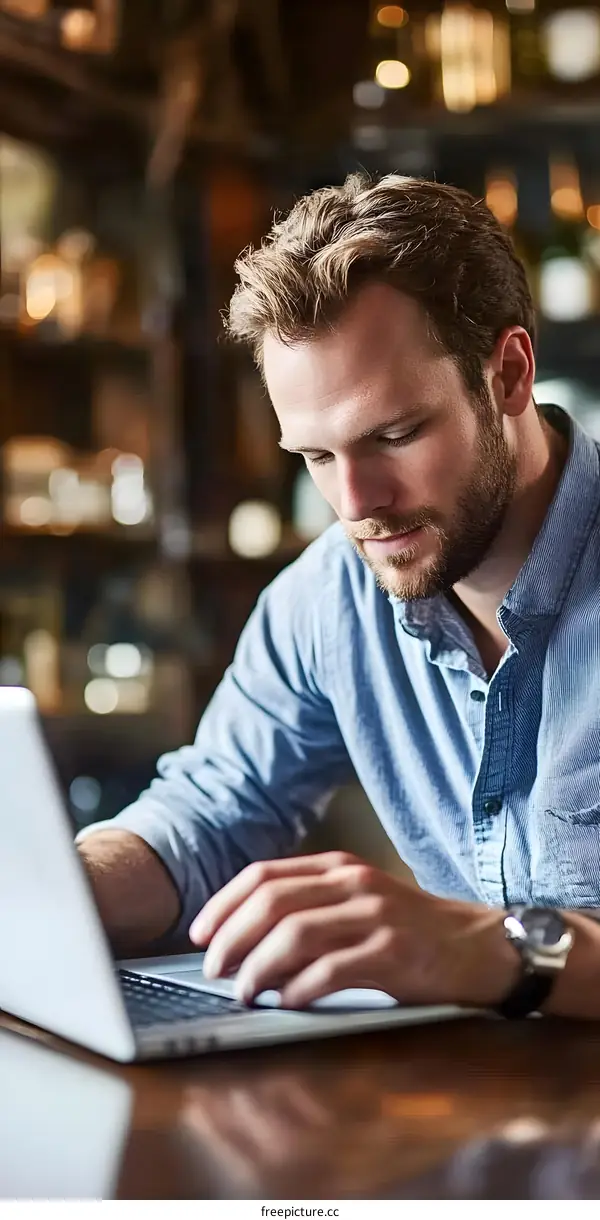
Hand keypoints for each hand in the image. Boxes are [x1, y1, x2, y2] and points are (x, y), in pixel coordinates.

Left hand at [188, 851, 517, 1008]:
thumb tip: (244, 944)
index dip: (223, 904)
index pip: (263, 875)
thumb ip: (310, 909)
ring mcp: (375, 916)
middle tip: (214, 970)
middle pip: (270, 901)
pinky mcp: (395, 953)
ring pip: (294, 933)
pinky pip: (332, 969)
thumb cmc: (413, 931)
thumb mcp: (359, 903)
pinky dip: (300, 988)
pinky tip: (286, 1003)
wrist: (483, 946)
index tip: (199, 935)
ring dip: (258, 967)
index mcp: (338, 867)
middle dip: (231, 938)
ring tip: (244, 993)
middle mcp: (353, 883)